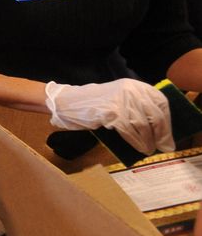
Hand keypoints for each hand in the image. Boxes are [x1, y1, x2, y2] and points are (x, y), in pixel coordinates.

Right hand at [45, 78, 173, 154]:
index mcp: (135, 85)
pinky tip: (139, 147)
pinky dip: (137, 141)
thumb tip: (159, 128)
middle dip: (161, 133)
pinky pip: (130, 130)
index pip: (161, 102)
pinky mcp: (111, 111)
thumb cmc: (94, 105)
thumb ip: (137, 108)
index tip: (167, 135)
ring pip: (143, 124)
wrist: (67, 103)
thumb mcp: (120, 100)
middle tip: (163, 146)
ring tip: (149, 149)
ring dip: (149, 140)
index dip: (167, 121)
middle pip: (155, 114)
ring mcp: (120, 100)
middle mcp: (130, 90)